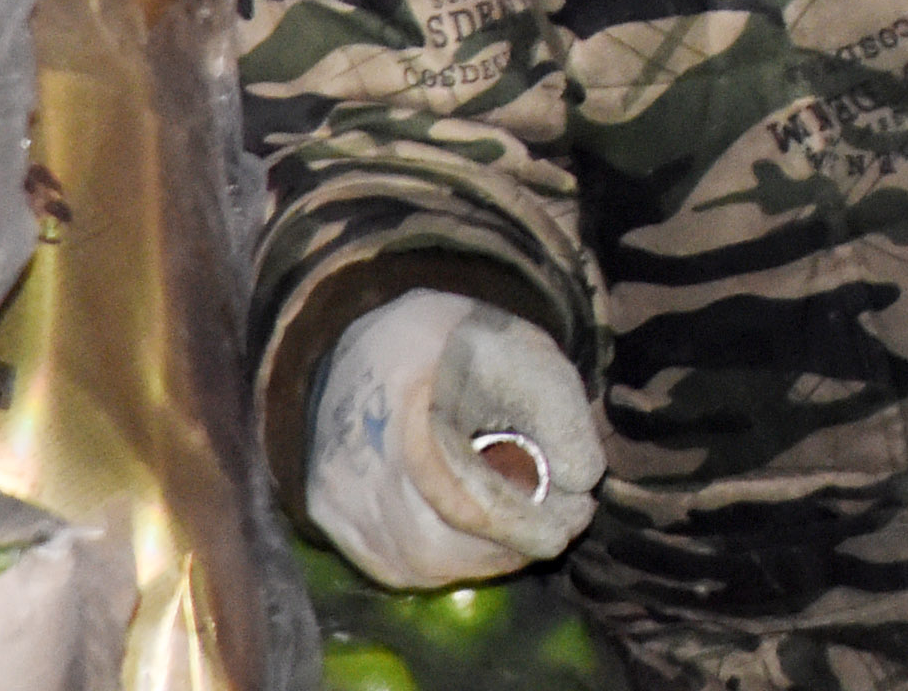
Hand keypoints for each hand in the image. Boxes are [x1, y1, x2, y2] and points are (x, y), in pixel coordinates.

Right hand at [307, 289, 598, 592]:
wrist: (374, 341)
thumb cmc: (458, 345)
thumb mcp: (522, 351)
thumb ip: (558, 409)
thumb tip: (581, 481)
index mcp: (399, 402)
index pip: (454, 490)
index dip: (515, 521)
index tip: (568, 527)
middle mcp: (350, 458)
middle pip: (430, 542)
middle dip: (503, 549)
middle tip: (557, 532)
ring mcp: (331, 494)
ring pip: (411, 564)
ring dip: (478, 561)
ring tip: (524, 535)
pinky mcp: (326, 516)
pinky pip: (389, 566)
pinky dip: (443, 565)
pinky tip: (480, 543)